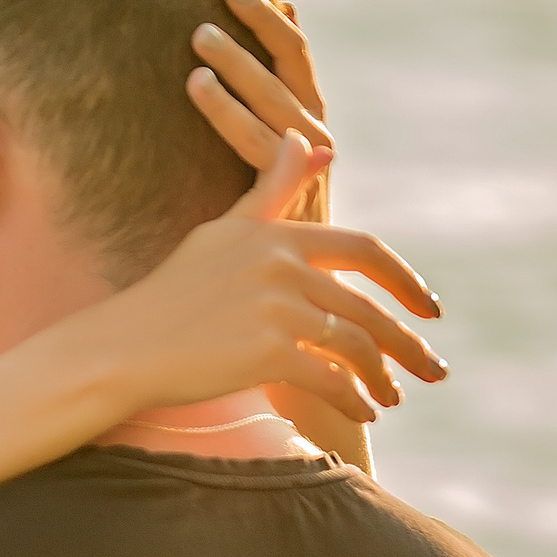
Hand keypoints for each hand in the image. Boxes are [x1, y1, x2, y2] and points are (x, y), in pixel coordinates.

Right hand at [107, 129, 442, 424]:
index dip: (406, 281)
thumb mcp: (224, 231)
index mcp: (276, 236)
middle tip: (434, 369)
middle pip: (368, 307)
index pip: (364, 251)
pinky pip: (329, 380)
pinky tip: (363, 413)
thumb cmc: (170, 293)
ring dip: (383, 377)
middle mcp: (281, 266)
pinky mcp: (265, 353)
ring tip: (392, 398)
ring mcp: (274, 309)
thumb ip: (273, 190)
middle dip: (408, 344)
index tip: (431, 309)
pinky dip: (352, 399)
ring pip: (354, 346)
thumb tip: (315, 143)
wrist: (122, 348)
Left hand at [188, 0, 331, 222]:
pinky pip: (253, 141)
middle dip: (254, 28)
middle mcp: (315, 139)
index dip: (269, 20)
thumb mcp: (269, 164)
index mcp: (310, 123)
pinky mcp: (288, 193)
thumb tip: (274, 24)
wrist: (293, 290)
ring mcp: (306, 166)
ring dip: (237, 62)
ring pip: (271, 98)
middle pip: (286, 68)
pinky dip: (227, 108)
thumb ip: (269, 103)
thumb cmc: (266, 225)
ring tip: (198, 35)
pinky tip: (196, 85)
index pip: (295, 57)